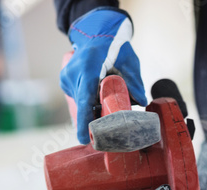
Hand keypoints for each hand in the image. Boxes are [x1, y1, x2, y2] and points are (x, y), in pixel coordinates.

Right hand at [60, 8, 146, 143]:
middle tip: (108, 132)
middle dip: (94, 120)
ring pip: (81, 103)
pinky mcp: (65, 81)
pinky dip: (88, 102)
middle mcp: (73, 74)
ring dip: (94, 108)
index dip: (84, 121)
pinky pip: (78, 98)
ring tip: (106, 103)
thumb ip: (134, 81)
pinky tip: (97, 98)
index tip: (84, 139)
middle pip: (83, 105)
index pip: (84, 99)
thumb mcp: (129, 61)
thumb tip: (141, 101)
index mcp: (88, 68)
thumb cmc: (115, 46)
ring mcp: (66, 78)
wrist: (96, 32)